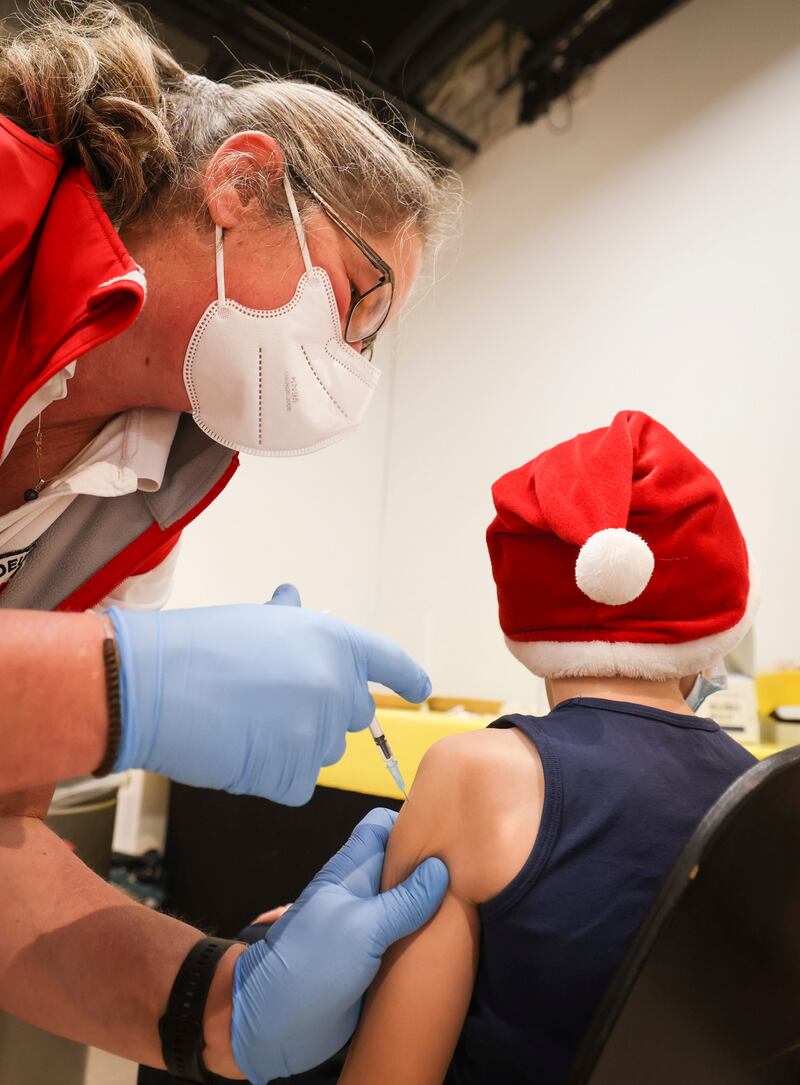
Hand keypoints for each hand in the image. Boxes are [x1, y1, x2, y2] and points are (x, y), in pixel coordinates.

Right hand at [108, 587, 429, 805]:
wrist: (155, 686)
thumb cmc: (199, 646)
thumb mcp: (258, 622)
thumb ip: (292, 625)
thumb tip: (293, 601)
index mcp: (335, 642)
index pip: (388, 662)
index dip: (406, 677)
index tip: (419, 689)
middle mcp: (336, 686)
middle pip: (352, 717)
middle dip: (322, 714)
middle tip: (273, 705)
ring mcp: (318, 734)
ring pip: (322, 752)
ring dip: (293, 746)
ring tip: (245, 722)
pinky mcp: (294, 774)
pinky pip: (298, 784)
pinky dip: (273, 777)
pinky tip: (240, 751)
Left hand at [231, 809, 448, 1082]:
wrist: (275, 1026)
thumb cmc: (311, 965)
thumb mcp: (362, 927)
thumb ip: (403, 900)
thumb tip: (441, 867)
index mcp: (351, 871)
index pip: (383, 826)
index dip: (413, 822)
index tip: (451, 832)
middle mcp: (361, 892)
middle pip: (401, 863)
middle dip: (432, 865)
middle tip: (472, 873)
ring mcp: (368, 925)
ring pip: (407, 902)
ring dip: (433, 904)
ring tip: (472, 905)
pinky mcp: (374, 957)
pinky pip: (405, 936)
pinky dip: (426, 935)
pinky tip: (454, 941)